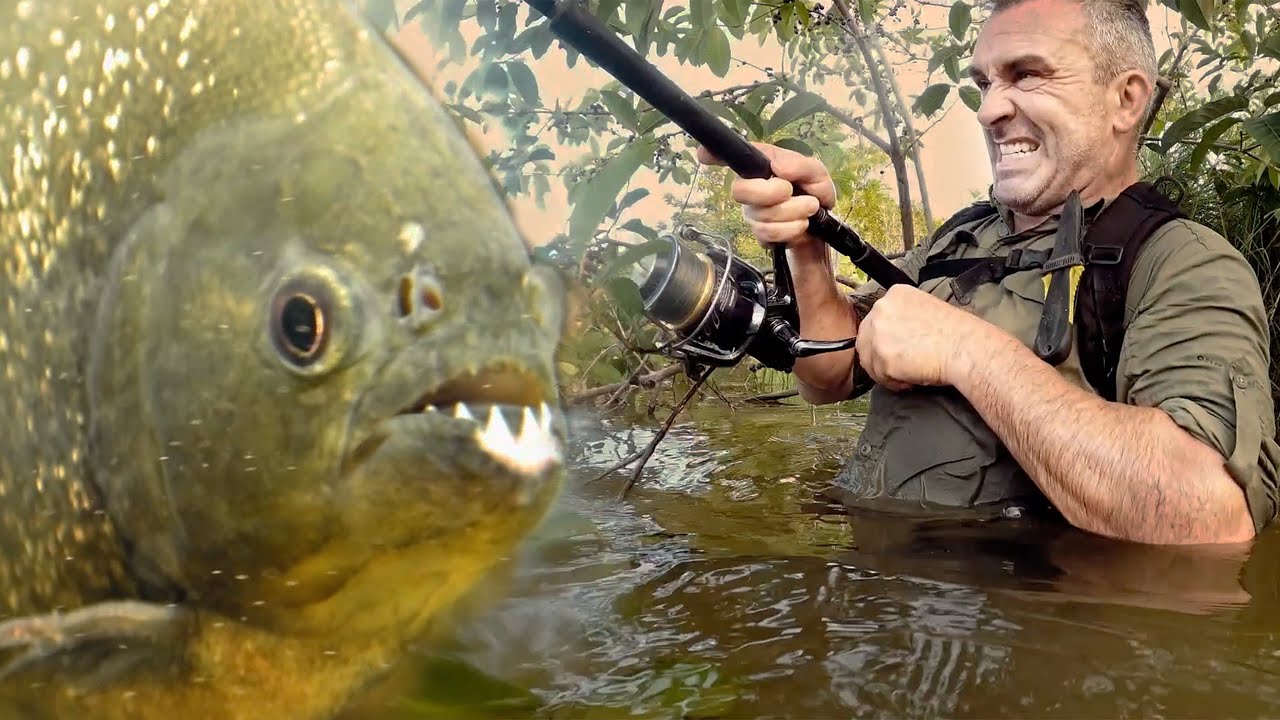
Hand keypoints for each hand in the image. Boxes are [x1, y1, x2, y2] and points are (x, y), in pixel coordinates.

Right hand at [695, 142, 834, 250]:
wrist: (823, 227)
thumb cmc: (814, 193)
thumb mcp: (816, 172)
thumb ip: (800, 165)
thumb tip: (778, 167)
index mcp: (759, 167)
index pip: (730, 158)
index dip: (713, 155)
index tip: (703, 154)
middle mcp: (749, 188)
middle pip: (739, 190)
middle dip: (771, 192)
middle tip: (792, 191)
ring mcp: (752, 212)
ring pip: (761, 215)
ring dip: (792, 211)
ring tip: (808, 207)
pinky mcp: (759, 234)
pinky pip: (767, 233)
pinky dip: (791, 228)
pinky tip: (801, 223)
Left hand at [856, 284, 992, 390]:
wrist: (965, 348)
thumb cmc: (956, 332)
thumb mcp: (926, 309)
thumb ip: (903, 316)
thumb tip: (893, 334)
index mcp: (894, 295)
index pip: (876, 320)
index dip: (886, 338)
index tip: (900, 347)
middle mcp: (881, 310)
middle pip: (866, 339)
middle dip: (881, 356)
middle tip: (902, 364)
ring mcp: (878, 334)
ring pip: (870, 360)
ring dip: (887, 371)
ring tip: (910, 373)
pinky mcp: (882, 358)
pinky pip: (880, 377)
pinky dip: (894, 382)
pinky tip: (912, 379)